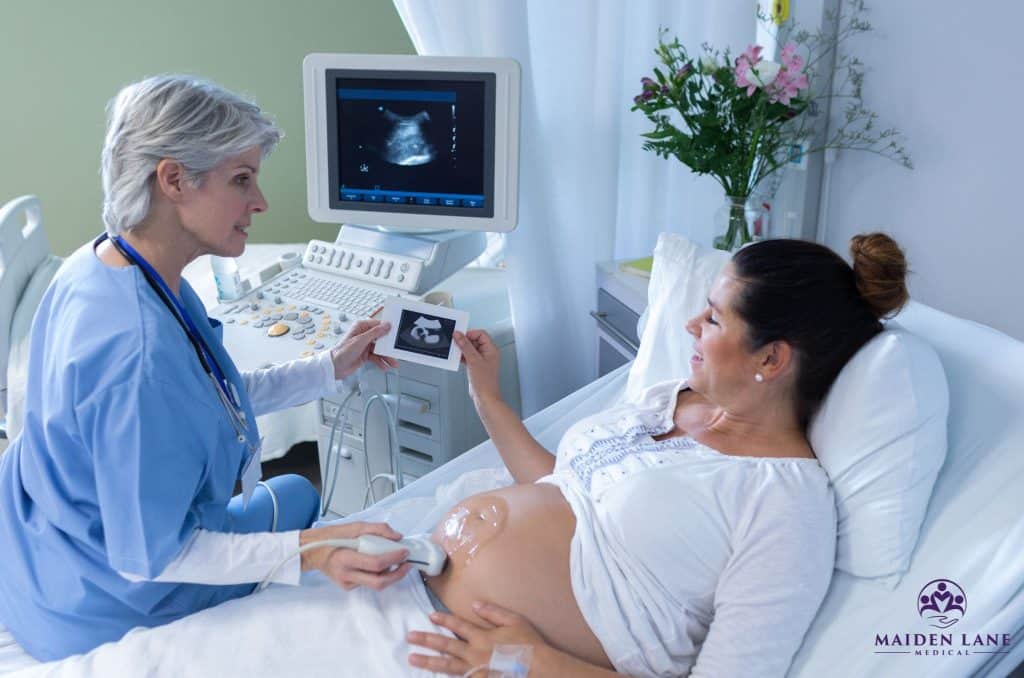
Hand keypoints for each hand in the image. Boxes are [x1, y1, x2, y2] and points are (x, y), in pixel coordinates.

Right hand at [299, 522, 411, 590]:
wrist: (313, 550)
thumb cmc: (333, 536)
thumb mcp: (356, 526)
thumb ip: (378, 529)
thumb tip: (398, 537)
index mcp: (346, 557)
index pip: (375, 563)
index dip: (393, 558)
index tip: (404, 551)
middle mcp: (346, 574)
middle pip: (378, 582)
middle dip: (398, 575)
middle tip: (408, 564)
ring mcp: (346, 583)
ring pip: (375, 584)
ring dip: (391, 575)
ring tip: (398, 563)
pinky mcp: (347, 586)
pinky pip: (368, 583)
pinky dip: (378, 574)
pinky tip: (380, 565)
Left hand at [330, 319, 398, 378]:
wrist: (334, 367)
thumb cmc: (341, 352)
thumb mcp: (360, 341)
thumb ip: (375, 333)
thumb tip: (386, 326)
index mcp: (361, 327)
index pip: (378, 325)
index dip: (388, 329)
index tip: (396, 333)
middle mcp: (364, 335)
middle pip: (381, 338)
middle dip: (389, 346)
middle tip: (396, 350)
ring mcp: (365, 345)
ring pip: (380, 349)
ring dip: (386, 356)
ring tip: (393, 362)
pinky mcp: (365, 354)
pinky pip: (376, 357)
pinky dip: (381, 361)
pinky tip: (384, 365)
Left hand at [407, 601, 546, 674]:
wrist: (538, 669)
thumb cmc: (529, 644)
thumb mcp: (514, 620)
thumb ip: (493, 612)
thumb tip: (474, 604)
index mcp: (482, 637)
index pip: (458, 626)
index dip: (443, 620)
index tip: (430, 615)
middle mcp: (474, 654)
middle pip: (446, 646)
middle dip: (426, 640)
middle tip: (409, 637)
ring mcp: (475, 671)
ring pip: (446, 666)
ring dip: (428, 661)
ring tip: (412, 659)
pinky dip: (445, 677)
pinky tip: (435, 676)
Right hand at [454, 329, 501, 403]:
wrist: (485, 397)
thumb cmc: (485, 382)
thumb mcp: (473, 360)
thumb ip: (465, 346)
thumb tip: (459, 335)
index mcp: (491, 349)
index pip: (481, 334)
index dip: (470, 334)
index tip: (460, 336)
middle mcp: (488, 353)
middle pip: (475, 340)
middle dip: (465, 342)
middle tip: (456, 343)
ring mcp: (482, 360)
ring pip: (470, 349)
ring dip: (462, 349)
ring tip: (456, 352)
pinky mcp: (476, 366)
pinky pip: (468, 357)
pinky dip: (462, 357)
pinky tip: (457, 359)